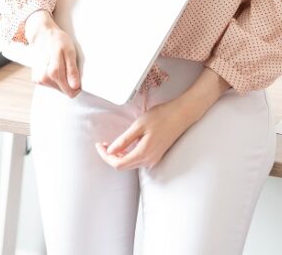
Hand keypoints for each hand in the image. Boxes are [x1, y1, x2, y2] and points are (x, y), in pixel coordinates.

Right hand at [24, 11, 80, 97]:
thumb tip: (75, 86)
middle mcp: (44, 79)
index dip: (77, 86)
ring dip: (62, 78)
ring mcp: (39, 80)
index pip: (70, 92)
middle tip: (68, 65)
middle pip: (64, 90)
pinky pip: (51, 84)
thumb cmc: (57, 41)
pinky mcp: (37, 79)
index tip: (77, 75)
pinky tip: (54, 66)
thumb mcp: (69, 52)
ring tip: (60, 63)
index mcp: (53, 73)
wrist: (42, 35)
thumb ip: (72, 70)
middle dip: (69, 80)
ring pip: (58, 87)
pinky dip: (55, 77)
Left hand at [94, 68, 230, 169]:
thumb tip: (110, 151)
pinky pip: (138, 160)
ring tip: (111, 143)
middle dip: (110, 157)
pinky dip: (128, 154)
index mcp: (143, 153)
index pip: (118, 164)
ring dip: (119, 156)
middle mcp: (149, 160)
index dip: (105, 156)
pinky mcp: (156, 155)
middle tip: (103, 144)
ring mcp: (153, 159)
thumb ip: (124, 140)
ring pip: (130, 164)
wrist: (182, 114)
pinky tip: (124, 145)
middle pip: (123, 166)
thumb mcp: (139, 125)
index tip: (99, 145)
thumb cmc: (162, 116)